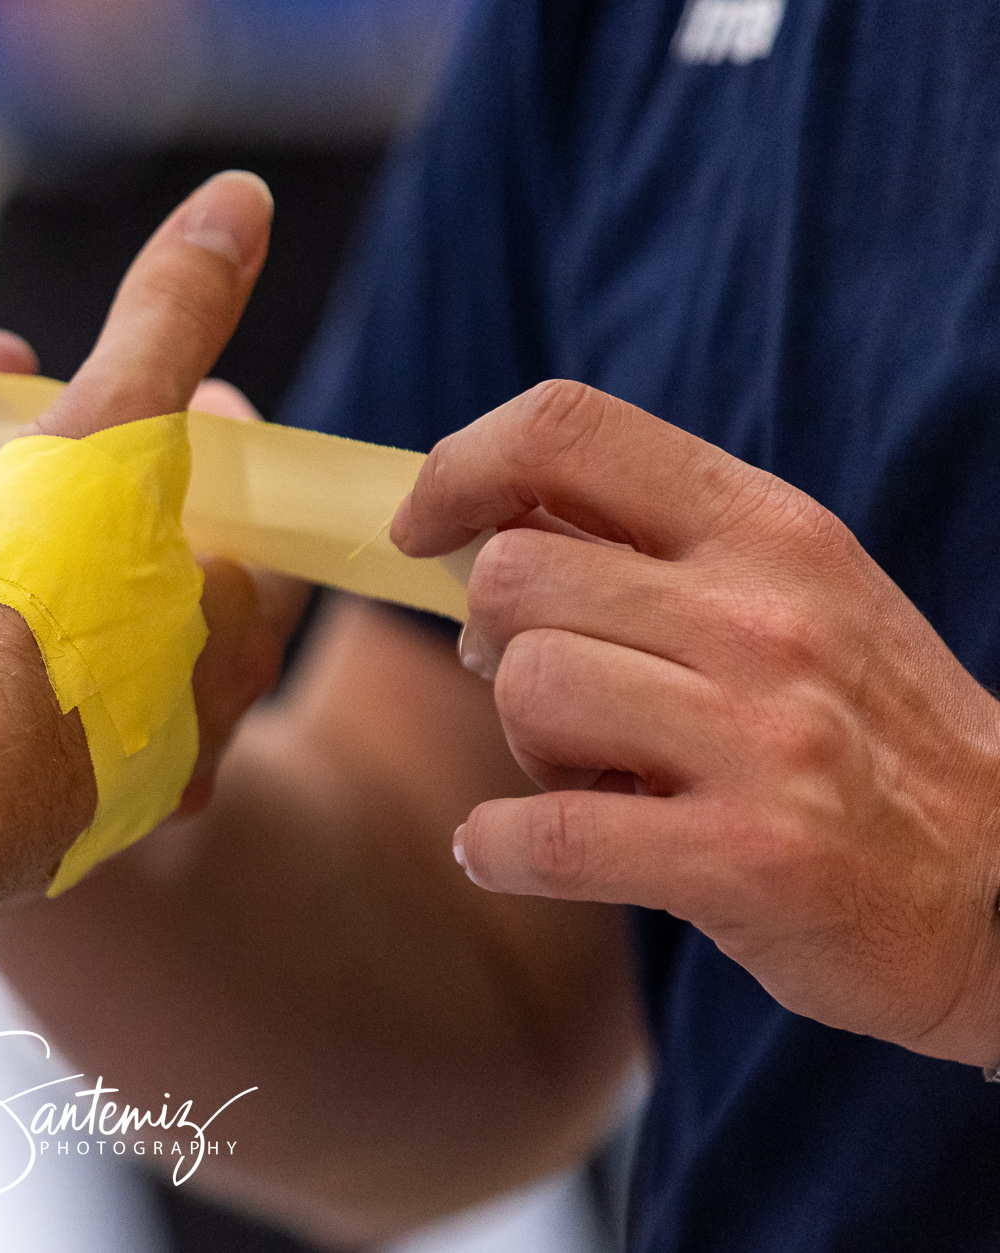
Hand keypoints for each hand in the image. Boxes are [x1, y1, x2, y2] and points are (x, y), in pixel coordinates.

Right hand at [0, 169, 304, 816]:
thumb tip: (242, 199)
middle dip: (135, 538)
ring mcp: (113, 788)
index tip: (139, 416)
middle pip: (192, 606)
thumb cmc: (34, 606)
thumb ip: (167, 323)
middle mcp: (195, 722)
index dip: (205, 451)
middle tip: (62, 486)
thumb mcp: (108, 436)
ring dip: (64, 609)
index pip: (263, 521)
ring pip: (106, 671)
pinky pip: (34, 739)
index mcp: (239, 627)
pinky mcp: (26, 831)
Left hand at [391, 380, 999, 1066]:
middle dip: (496, 643)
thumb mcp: (789, 598)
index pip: (570, 428)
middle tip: (557, 700)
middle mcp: (767, 616)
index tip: (422, 527)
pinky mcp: (750, 860)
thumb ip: (647, 549)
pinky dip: (495, 848)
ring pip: (527, 688)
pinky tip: (507, 852)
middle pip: (515, 576)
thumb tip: (477, 518)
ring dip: (523, 746)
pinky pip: (545, 834)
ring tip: (591, 778)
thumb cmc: (865, 736)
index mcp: (769, 530)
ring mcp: (765, 738)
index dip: (461, 467)